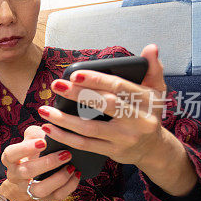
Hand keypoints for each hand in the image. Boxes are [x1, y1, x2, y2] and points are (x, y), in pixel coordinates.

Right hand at [0, 125, 79, 200]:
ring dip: (58, 178)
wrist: (31, 173)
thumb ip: (37, 133)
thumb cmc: (33, 151)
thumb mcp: (31, 138)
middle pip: (27, 172)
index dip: (26, 149)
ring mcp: (27, 189)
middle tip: (66, 153)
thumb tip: (50, 130)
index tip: (43, 142)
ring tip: (71, 167)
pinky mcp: (42, 198)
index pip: (11, 154)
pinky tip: (76, 174)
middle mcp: (15, 175)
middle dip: (48, 163)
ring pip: (40, 189)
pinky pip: (55, 196)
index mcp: (10, 158)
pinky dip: (68, 186)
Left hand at [39, 44, 168, 169]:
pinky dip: (64, 137)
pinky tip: (49, 128)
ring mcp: (124, 139)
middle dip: (78, 94)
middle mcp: (138, 121)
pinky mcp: (112, 152)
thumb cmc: (148, 113)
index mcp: (146, 101)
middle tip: (56, 85)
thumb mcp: (156, 91)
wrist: (153, 149)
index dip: (96, 80)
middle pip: (105, 105)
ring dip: (63, 119)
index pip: (118, 87)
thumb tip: (151, 48)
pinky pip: (84, 145)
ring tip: (44, 109)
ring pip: (89, 128)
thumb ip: (153, 68)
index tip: (75, 74)